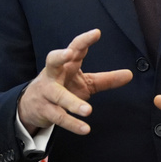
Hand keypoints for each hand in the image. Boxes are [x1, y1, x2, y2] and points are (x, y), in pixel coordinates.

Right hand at [17, 29, 132, 135]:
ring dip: (72, 103)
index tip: (96, 33)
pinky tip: (85, 129)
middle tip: (70, 54)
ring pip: (58, 95)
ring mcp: (47, 92)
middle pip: (53, 60)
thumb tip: (130, 74)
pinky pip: (58, 116)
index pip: (74, 48)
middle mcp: (53, 74)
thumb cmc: (62, 88)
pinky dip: (72, 124)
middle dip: (60, 56)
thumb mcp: (85, 82)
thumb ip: (106, 79)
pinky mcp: (45, 109)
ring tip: (88, 110)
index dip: (84, 40)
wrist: (30, 106)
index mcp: (66, 65)